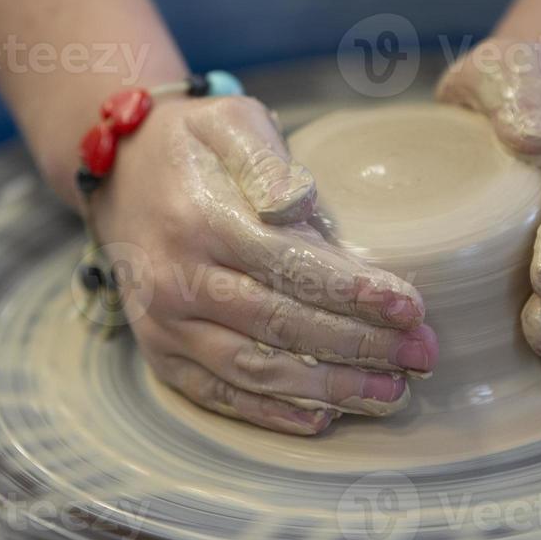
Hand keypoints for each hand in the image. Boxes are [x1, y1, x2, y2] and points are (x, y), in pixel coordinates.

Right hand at [84, 95, 438, 434]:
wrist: (118, 170)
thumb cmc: (194, 143)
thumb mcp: (231, 122)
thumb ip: (268, 161)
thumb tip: (298, 203)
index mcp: (201, 220)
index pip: (291, 266)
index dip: (356, 292)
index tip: (411, 307)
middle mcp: (175, 278)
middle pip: (282, 324)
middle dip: (361, 345)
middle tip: (422, 355)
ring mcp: (162, 322)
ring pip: (255, 369)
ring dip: (329, 388)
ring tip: (391, 392)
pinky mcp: (158, 350)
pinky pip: (217, 394)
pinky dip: (271, 412)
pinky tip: (324, 417)